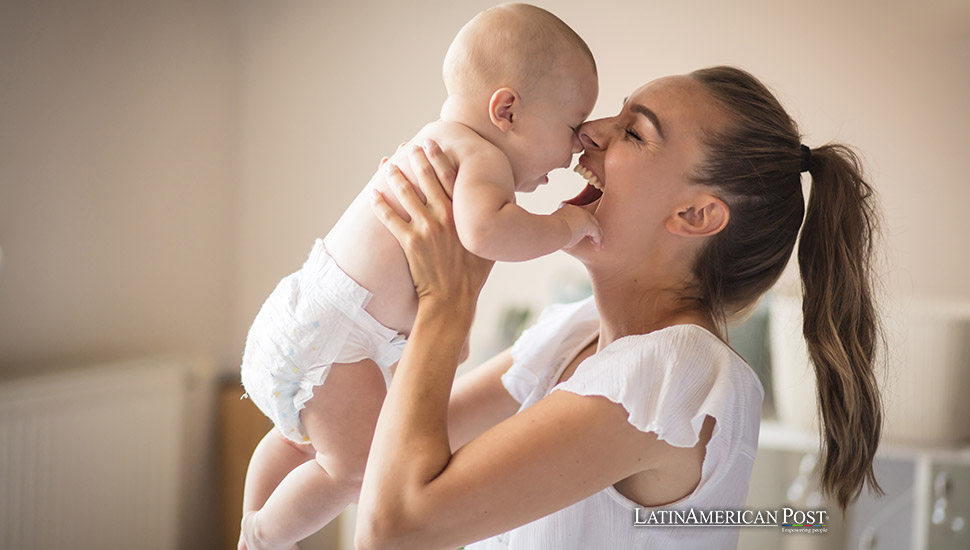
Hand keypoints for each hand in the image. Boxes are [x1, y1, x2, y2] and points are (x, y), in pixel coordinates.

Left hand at [371, 141, 493, 308]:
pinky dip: (379, 204)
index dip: (439, 157)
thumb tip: (502, 208)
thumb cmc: (473, 274)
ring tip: (388, 165)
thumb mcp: (488, 244)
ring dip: (395, 176)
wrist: (453, 298)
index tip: (432, 142)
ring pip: (405, 193)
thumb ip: (490, 223)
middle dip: (415, 159)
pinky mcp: (409, 242)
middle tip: (409, 147)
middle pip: (426, 178)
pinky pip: (389, 218)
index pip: (449, 176)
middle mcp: (444, 216)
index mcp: (462, 214)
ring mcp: (425, 228)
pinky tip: (372, 194)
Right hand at [554, 203, 602, 249]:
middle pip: (590, 221)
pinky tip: (597, 248)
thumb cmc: (551, 232)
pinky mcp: (589, 223)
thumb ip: (561, 229)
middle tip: (593, 241)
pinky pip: (597, 233)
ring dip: (598, 238)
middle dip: (593, 231)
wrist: (552, 230)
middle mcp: (578, 211)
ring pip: (595, 227)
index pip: (581, 217)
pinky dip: (598, 241)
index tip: (586, 235)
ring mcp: (584, 216)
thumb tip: (562, 236)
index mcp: (570, 210)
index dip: (584, 227)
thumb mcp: (555, 228)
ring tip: (598, 247)